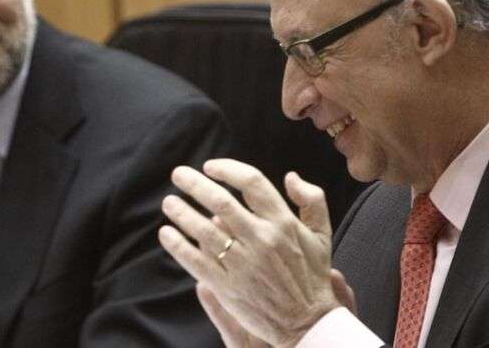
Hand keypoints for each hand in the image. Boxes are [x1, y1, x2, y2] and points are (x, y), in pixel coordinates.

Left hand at [159, 158, 339, 347]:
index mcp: (283, 222)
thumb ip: (312, 199)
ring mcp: (242, 263)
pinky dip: (177, 245)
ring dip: (181, 212)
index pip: (252, 182)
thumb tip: (290, 176)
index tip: (210, 167)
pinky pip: (196, 261)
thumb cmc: (312, 275)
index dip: (228, 169)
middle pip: (220, 202)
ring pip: (204, 230)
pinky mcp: (227, 286)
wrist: (307, 322)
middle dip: (194, 184)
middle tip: (178, 175)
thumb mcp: (322, 234)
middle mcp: (261, 239)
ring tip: (169, 202)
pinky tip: (166, 233)